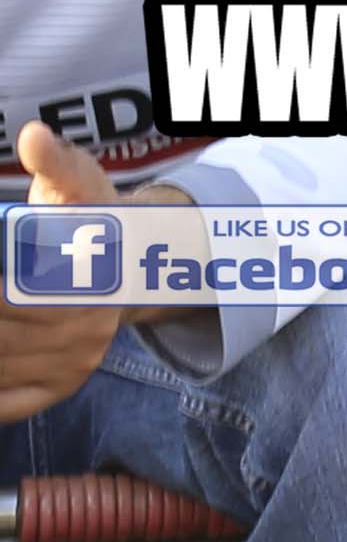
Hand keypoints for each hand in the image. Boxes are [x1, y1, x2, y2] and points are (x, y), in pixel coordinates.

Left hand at [0, 120, 120, 423]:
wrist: (139, 263)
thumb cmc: (92, 216)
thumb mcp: (75, 182)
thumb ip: (55, 161)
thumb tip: (34, 136)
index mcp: (82, 279)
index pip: (7, 300)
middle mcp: (82, 328)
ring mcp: (73, 362)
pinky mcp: (60, 386)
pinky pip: (8, 405)